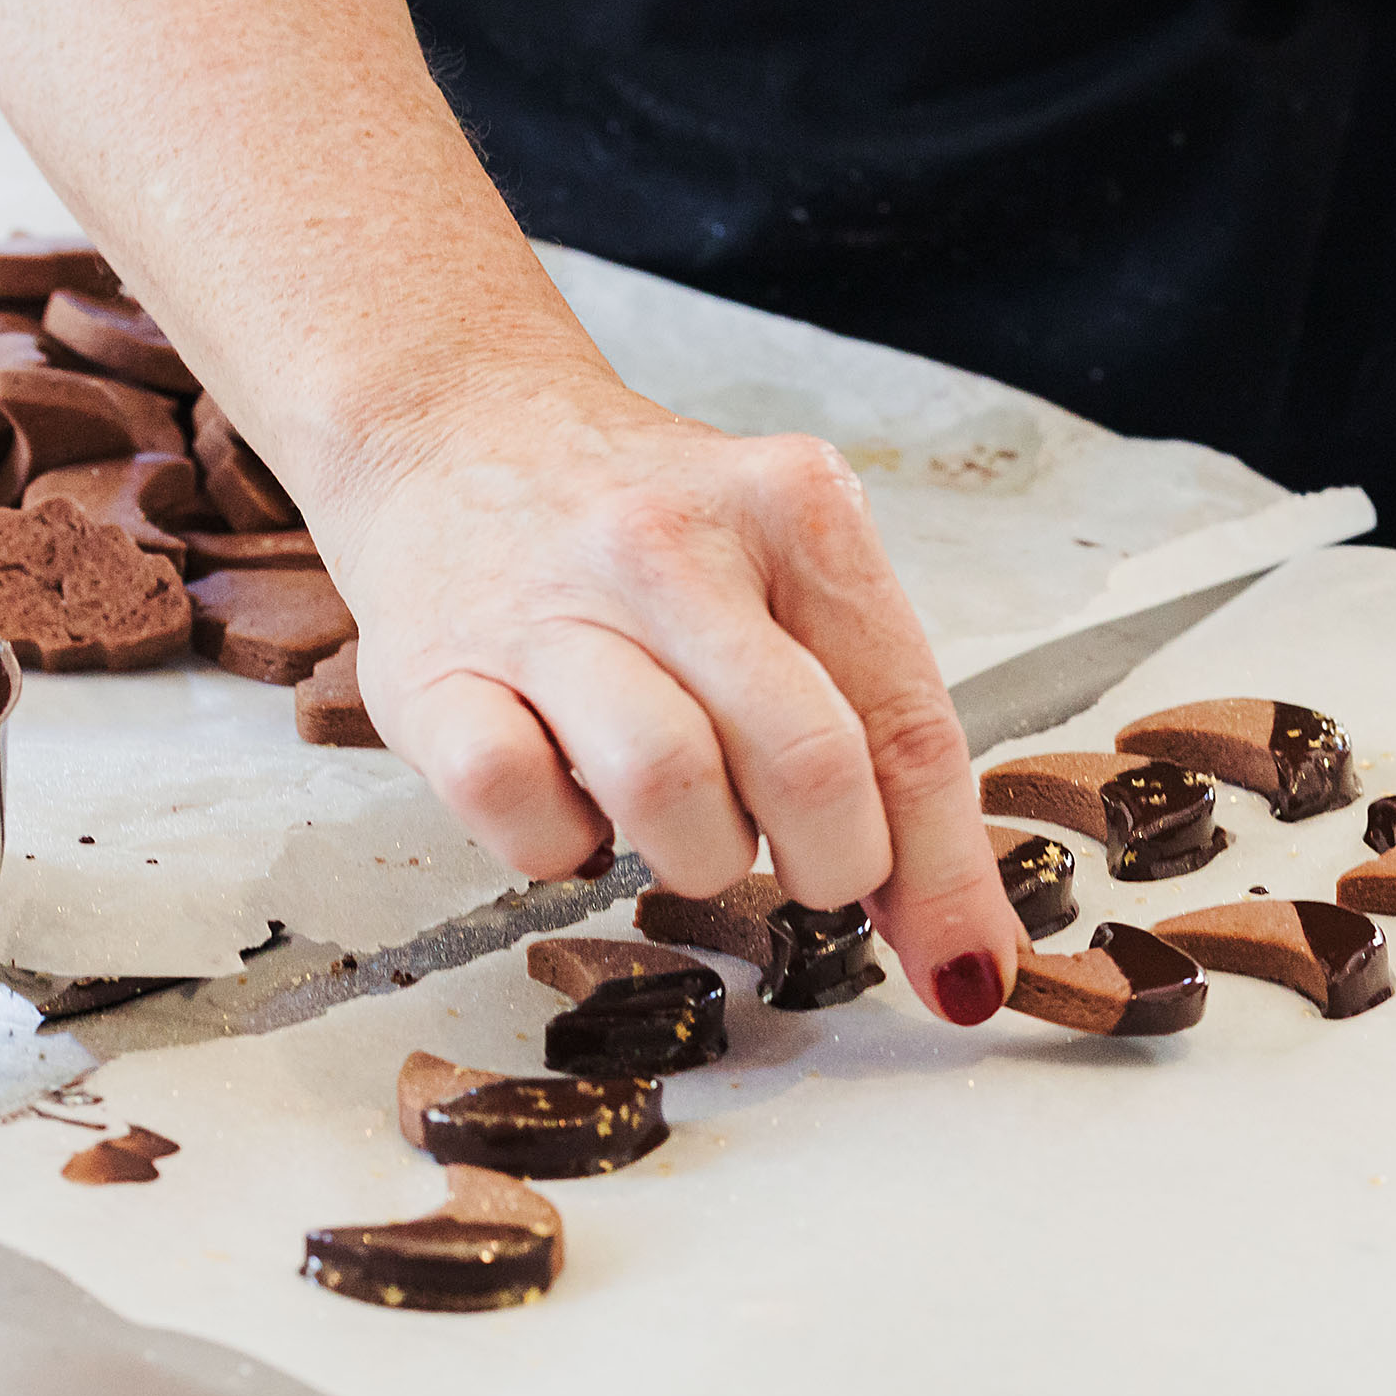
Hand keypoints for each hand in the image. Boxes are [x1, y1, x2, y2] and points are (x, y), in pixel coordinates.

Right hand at [313, 362, 1021, 1026]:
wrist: (454, 425)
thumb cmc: (642, 526)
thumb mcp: (787, 572)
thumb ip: (874, 723)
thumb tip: (952, 929)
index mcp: (793, 510)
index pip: (907, 725)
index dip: (946, 876)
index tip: (965, 970)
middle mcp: (671, 545)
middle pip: (808, 767)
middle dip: (832, 865)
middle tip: (810, 862)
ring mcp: (545, 607)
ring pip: (668, 794)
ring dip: (697, 852)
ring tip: (682, 807)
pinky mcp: (430, 675)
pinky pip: (518, 814)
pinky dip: (558, 845)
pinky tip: (570, 795)